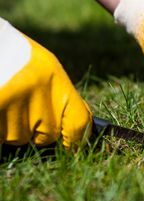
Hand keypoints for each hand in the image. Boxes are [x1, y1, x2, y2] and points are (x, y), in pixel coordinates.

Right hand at [0, 19, 91, 146]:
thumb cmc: (15, 54)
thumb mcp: (45, 69)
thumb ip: (59, 98)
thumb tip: (76, 131)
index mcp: (55, 79)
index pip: (78, 122)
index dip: (77, 139)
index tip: (72, 146)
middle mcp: (38, 92)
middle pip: (46, 136)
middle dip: (36, 130)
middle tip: (24, 109)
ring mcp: (12, 102)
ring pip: (17, 138)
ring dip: (11, 128)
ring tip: (7, 100)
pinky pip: (0, 136)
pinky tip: (0, 103)